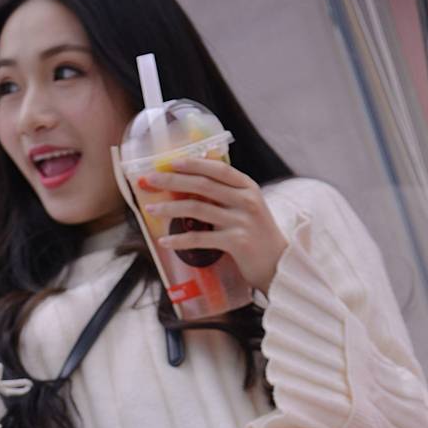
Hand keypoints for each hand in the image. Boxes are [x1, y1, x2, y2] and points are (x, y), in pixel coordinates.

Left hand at [138, 158, 286, 293]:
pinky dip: (179, 240)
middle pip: (202, 185)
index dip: (192, 163)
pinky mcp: (236, 243)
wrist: (279, 265)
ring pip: (197, 209)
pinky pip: (200, 239)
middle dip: (172, 180)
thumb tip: (191, 186)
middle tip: (149, 180)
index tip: (170, 161)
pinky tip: (164, 241)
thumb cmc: (258, 237)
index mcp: (248, 187)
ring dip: (169, 208)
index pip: (217, 168)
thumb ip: (227, 196)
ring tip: (151, 209)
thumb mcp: (247, 208)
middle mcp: (246, 200)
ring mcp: (242, 221)